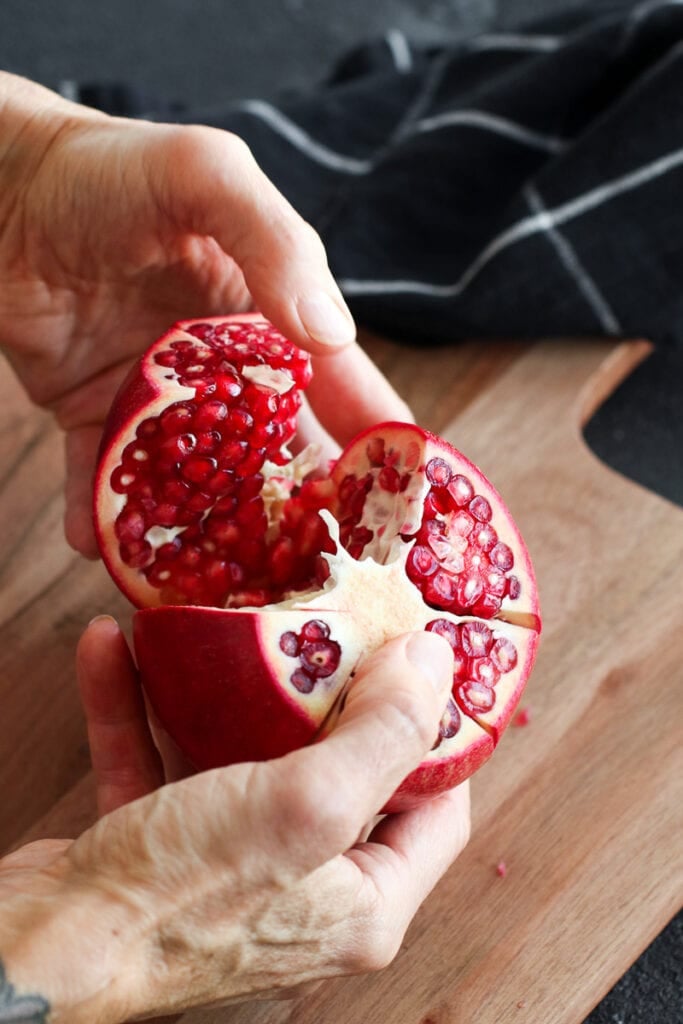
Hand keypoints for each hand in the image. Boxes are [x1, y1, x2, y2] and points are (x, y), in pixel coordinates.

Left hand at [0, 72, 410, 558]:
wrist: (2, 184)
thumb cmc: (112, 168)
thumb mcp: (209, 179)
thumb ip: (277, 246)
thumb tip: (332, 336)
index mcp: (272, 317)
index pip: (341, 387)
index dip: (376, 444)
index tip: (407, 504)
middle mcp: (226, 369)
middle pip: (278, 454)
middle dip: (301, 513)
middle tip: (320, 574)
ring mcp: (163, 400)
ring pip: (199, 482)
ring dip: (210, 534)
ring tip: (220, 588)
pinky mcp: (95, 414)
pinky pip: (106, 478)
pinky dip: (106, 516)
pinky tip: (107, 549)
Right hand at [0, 618, 467, 1022]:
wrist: (39, 953)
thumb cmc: (180, 895)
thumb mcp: (306, 805)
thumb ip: (384, 734)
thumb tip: (436, 663)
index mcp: (363, 900)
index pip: (436, 811)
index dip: (435, 733)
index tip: (412, 659)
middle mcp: (305, 888)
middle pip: (340, 772)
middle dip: (324, 693)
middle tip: (321, 622)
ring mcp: (230, 867)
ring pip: (241, 757)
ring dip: (217, 690)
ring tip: (211, 622)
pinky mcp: (160, 846)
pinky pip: (160, 760)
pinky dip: (141, 708)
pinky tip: (115, 649)